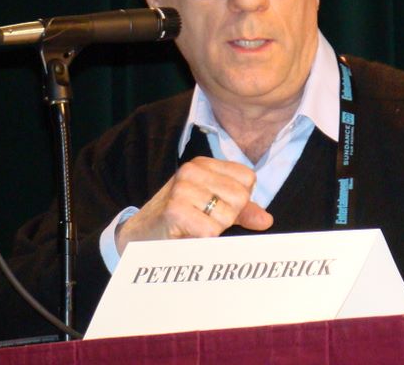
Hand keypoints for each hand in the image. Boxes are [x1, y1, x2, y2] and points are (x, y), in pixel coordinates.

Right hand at [115, 156, 272, 254]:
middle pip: (240, 197)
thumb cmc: (178, 220)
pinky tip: (186, 235)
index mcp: (203, 164)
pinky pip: (211, 231)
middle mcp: (192, 170)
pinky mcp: (174, 210)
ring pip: (227, 215)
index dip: (239, 200)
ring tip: (193, 227)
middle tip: (202, 221)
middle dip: (227, 217)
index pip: (247, 178)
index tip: (215, 208)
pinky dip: (203, 240)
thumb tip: (266, 220)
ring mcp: (182, 188)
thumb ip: (242, 211)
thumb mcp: (212, 208)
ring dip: (214, 230)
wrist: (136, 236)